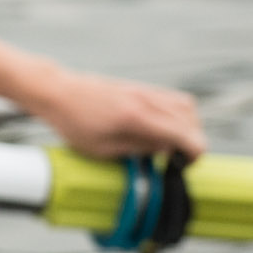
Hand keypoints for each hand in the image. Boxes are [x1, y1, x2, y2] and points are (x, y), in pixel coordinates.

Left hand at [22, 68, 206, 160]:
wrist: (57, 92)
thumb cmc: (74, 123)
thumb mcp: (103, 149)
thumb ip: (138, 150)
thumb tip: (167, 151)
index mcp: (138, 117)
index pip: (185, 133)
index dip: (194, 152)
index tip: (184, 165)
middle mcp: (146, 100)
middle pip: (192, 119)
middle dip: (192, 141)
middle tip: (177, 158)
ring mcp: (145, 90)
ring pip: (186, 105)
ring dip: (187, 126)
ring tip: (171, 144)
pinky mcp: (141, 87)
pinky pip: (172, 98)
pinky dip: (177, 114)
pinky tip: (161, 129)